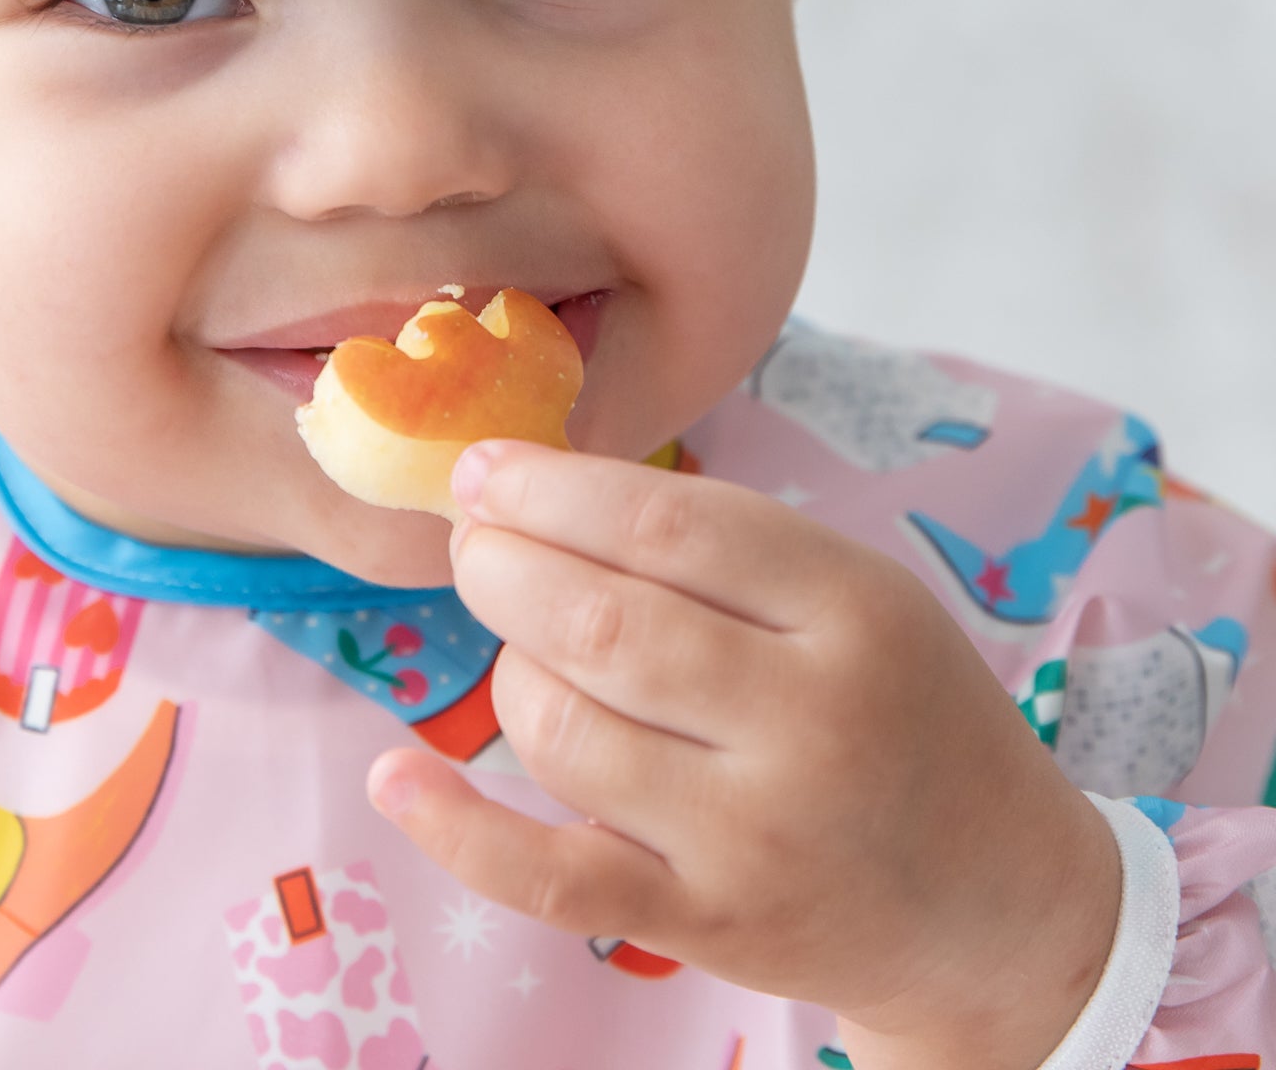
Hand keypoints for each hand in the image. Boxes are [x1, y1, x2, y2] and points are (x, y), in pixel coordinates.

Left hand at [366, 441, 1120, 1069]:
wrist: (1001, 909)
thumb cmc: (904, 714)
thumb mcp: (857, 595)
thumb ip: (718, 542)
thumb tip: (533, 486)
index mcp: (852, 611)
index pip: (663, 523)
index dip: (548, 486)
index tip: (479, 470)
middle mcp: (809, 722)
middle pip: (599, 620)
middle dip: (500, 564)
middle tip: (472, 542)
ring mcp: (754, 836)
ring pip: (561, 727)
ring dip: (509, 670)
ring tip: (527, 647)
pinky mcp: (707, 924)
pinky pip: (553, 876)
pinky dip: (459, 828)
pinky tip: (392, 778)